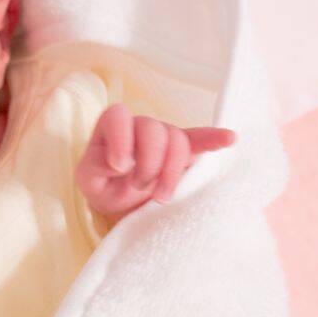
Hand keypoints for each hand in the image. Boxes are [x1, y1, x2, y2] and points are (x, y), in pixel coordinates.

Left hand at [76, 103, 235, 224]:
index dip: (121, 139)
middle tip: (140, 187)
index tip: (119, 167)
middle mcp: (140, 125)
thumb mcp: (88, 179)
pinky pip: (201, 141)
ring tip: (161, 198)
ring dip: (171, 172)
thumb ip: (96, 166)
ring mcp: (165, 136)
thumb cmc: (101, 185)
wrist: (119, 200)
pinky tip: (229, 138)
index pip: (119, 116)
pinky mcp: (185, 152)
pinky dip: (214, 139)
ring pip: (178, 142)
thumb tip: (122, 162)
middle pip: (154, 130)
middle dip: (149, 163)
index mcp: (113, 126)